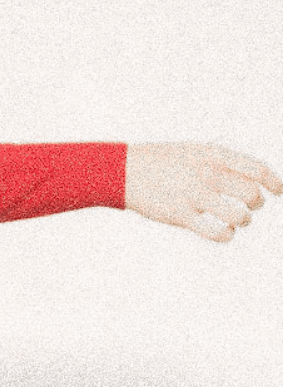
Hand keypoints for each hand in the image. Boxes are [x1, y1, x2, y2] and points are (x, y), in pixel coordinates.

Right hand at [124, 143, 280, 241]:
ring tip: (236, 220)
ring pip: (239, 216)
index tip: (278, 191)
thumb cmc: (160, 161)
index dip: (275, 182)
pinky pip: (217, 232)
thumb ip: (223, 162)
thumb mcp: (193, 151)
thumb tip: (256, 178)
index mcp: (211, 154)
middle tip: (249, 207)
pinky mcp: (181, 215)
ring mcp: (193, 194)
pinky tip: (223, 231)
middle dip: (256, 204)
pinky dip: (227, 235)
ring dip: (243, 220)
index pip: (258, 169)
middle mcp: (206, 173)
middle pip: (252, 194)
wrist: (121, 169)